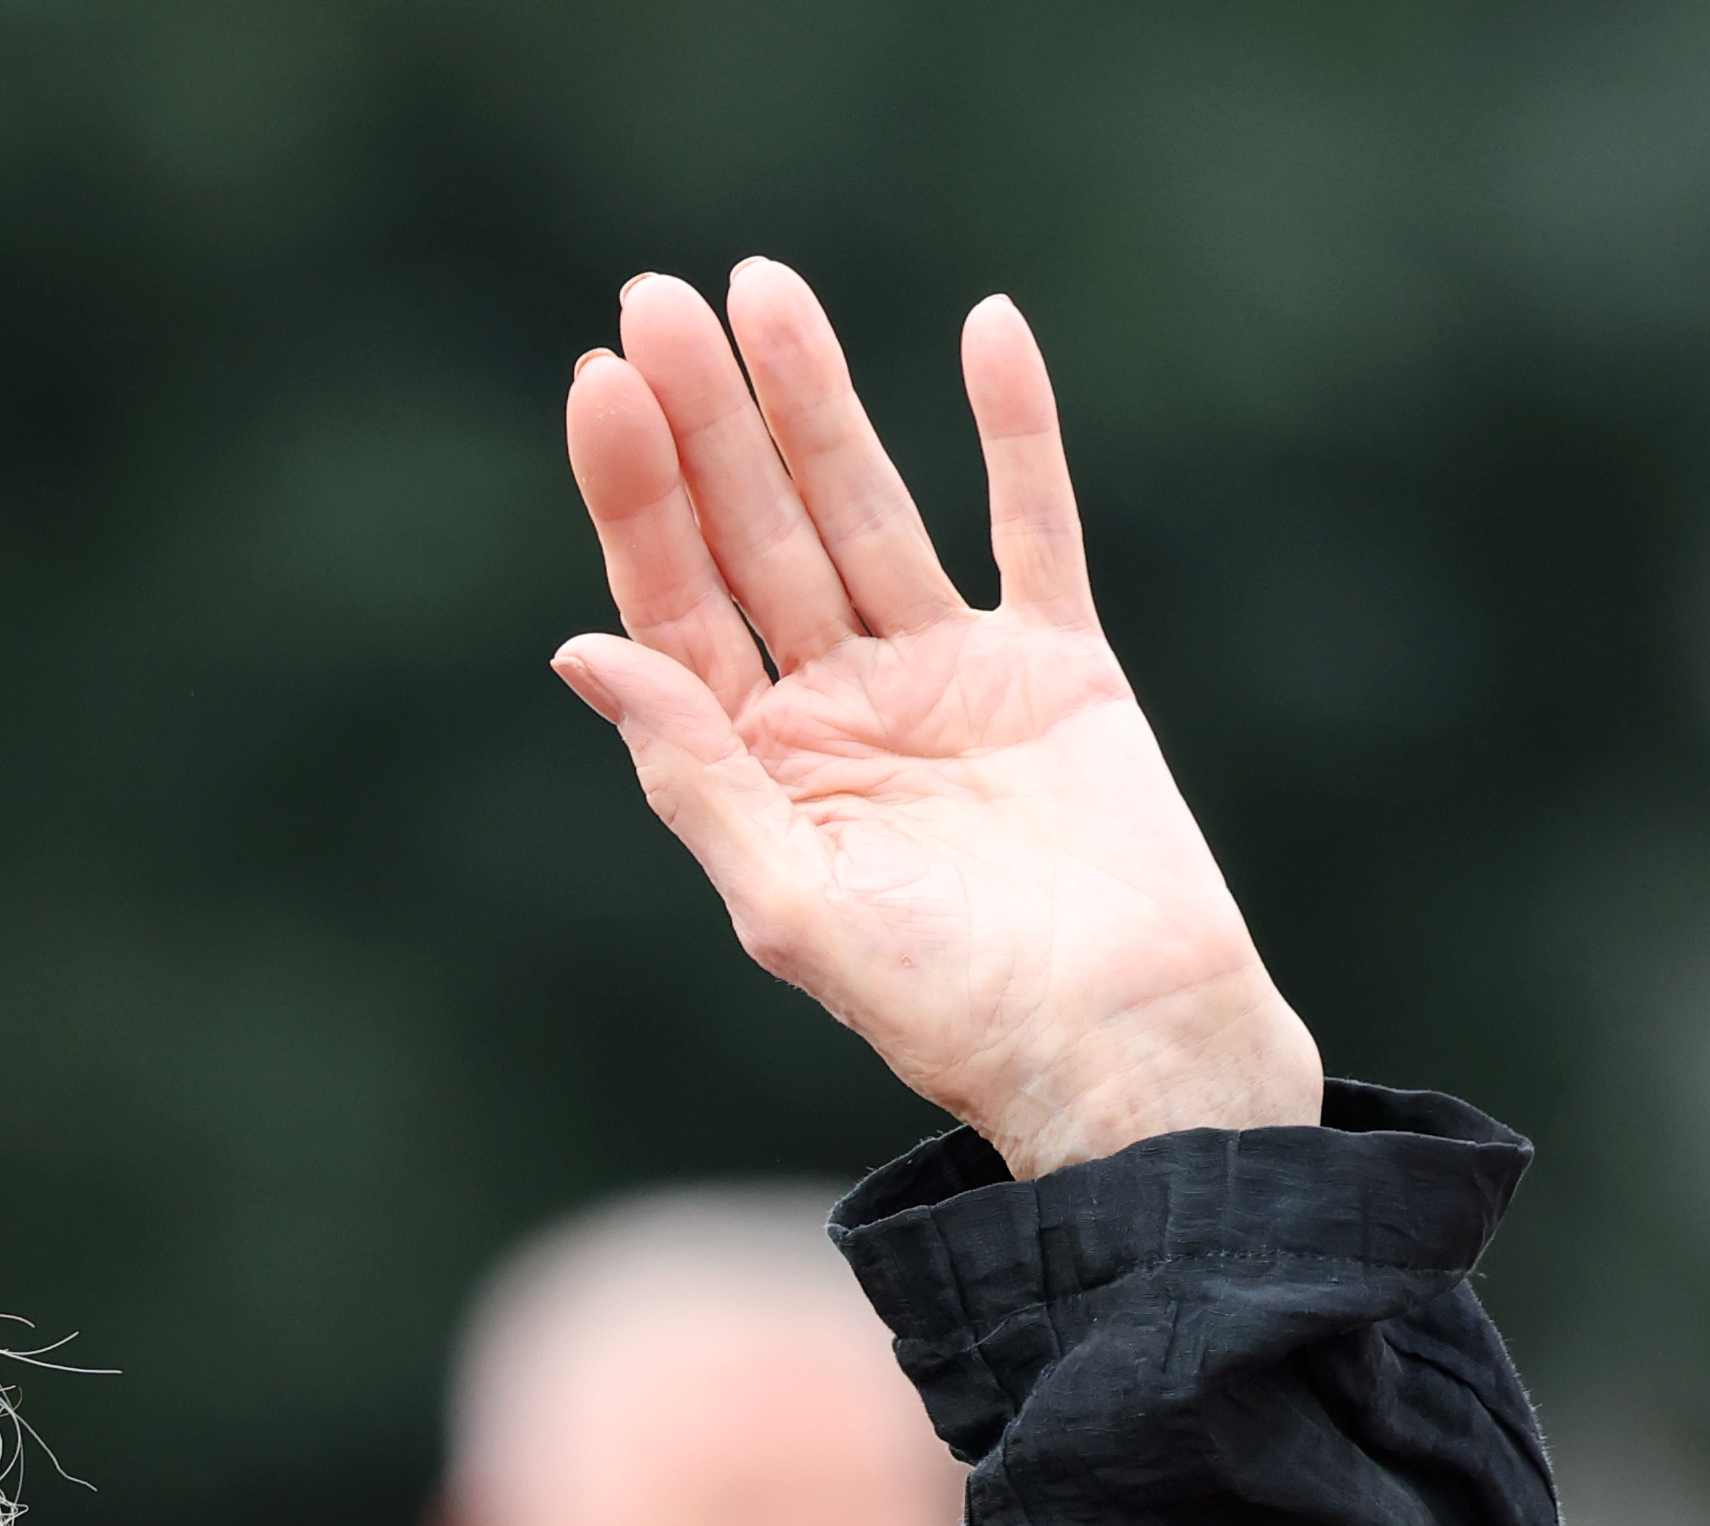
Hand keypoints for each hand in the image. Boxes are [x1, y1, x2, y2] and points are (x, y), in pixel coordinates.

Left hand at [555, 265, 1320, 1179]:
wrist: (1126, 1054)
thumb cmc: (951, 1017)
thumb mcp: (795, 911)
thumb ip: (695, 781)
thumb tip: (583, 652)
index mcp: (758, 768)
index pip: (673, 603)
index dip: (635, 495)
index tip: (600, 386)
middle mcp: (838, 708)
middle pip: (753, 533)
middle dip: (703, 420)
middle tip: (654, 299)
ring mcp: (947, 678)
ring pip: (866, 507)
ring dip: (818, 402)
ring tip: (767, 288)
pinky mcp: (1059, 667)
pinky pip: (1032, 524)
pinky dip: (1014, 432)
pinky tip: (985, 328)